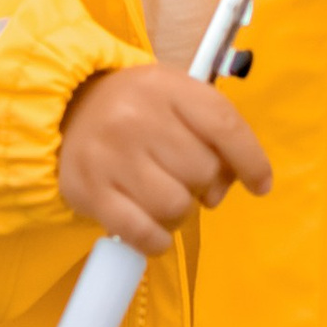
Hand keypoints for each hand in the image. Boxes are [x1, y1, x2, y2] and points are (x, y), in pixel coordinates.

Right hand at [59, 65, 271, 255]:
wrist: (67, 111)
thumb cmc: (135, 108)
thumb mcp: (175, 98)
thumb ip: (212, 131)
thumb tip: (229, 185)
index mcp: (165, 86)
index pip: (224, 125)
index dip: (251, 160)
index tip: (260, 184)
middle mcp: (136, 117)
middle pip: (203, 171)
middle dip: (204, 184)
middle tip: (184, 178)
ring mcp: (110, 155)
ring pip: (176, 206)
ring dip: (179, 212)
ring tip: (163, 197)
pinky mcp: (90, 191)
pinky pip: (143, 233)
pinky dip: (156, 240)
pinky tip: (152, 230)